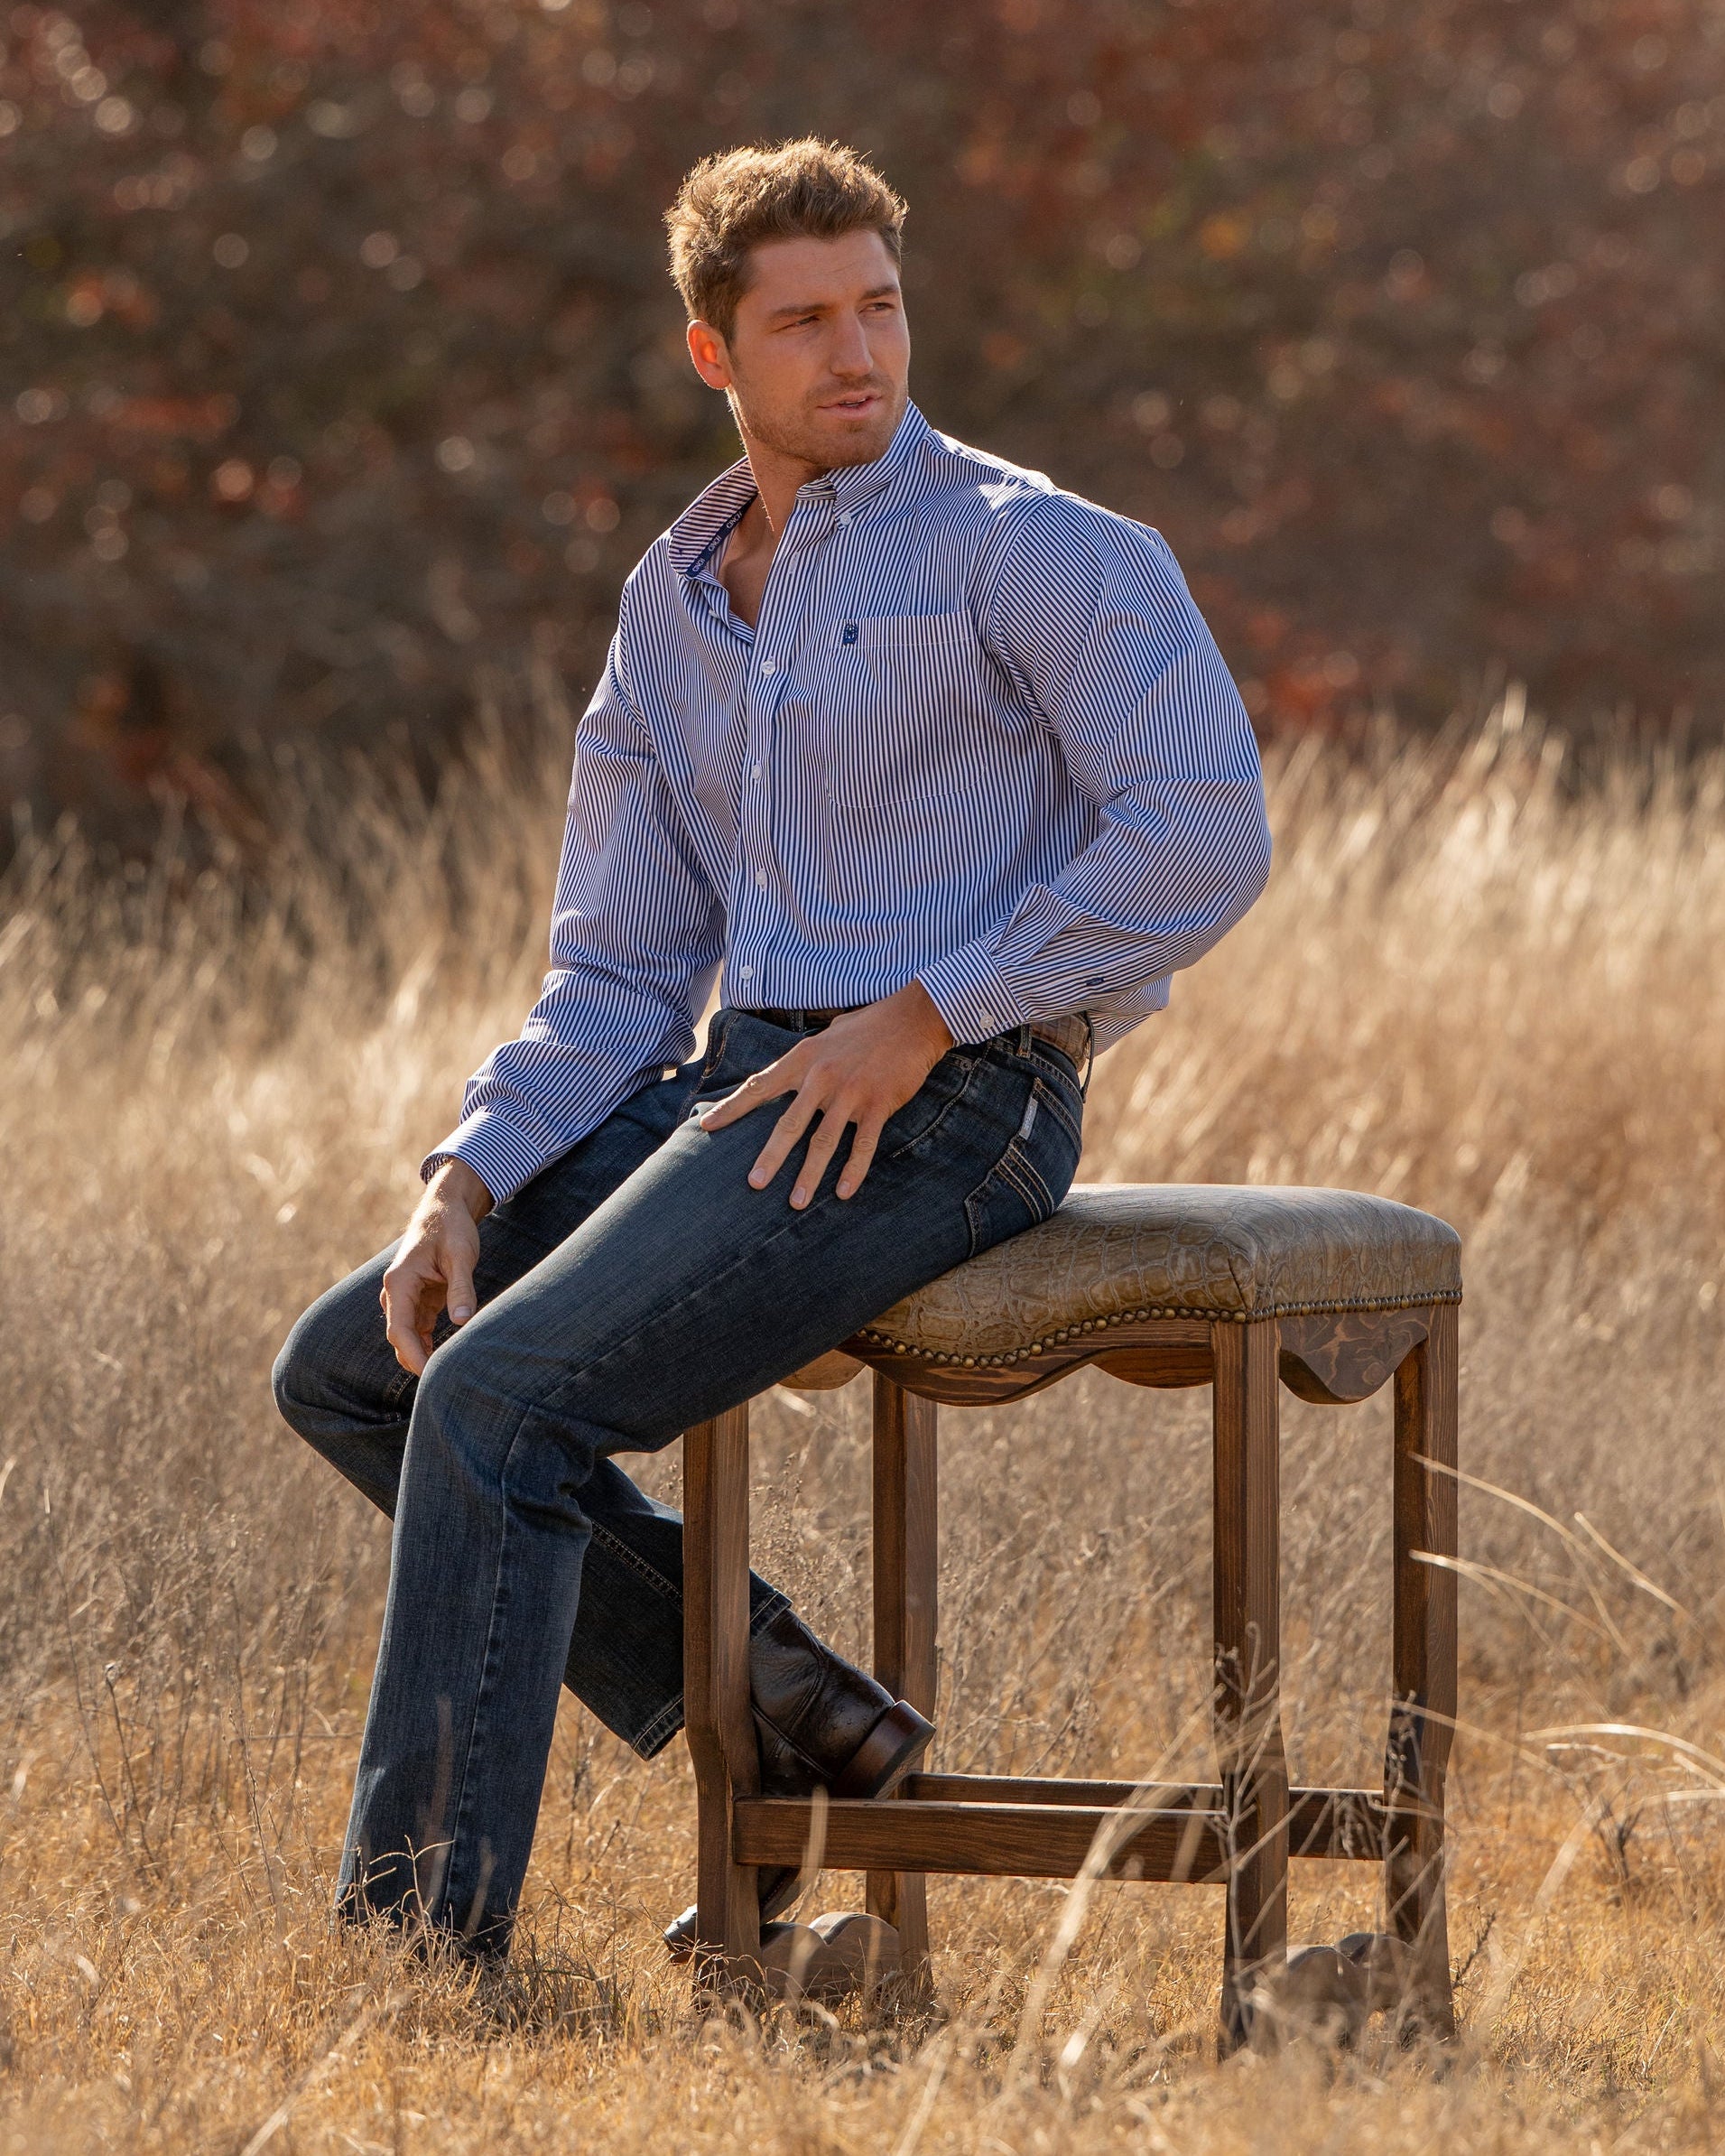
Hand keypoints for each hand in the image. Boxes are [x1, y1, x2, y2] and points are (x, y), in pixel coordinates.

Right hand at [380, 1158, 493, 1374]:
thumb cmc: (451, 1228)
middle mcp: (396, 1291)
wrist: (444, 1208)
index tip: (431, 1375)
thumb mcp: (461, 1255)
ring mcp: (405, 1296)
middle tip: (442, 1383)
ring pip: (408, 1335)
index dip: (414, 1356)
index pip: (400, 1330)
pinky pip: (418, 1328)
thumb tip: (463, 1321)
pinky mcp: (418, 1298)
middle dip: (417, 1360)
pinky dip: (428, 1343)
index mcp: (399, 1282)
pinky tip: (446, 1356)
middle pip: (400, 1337)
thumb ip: (461, 1288)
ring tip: (446, 1374)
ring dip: (422, 1354)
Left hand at [698, 980, 955, 1208]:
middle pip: (790, 1124)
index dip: (732, 1108)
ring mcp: (850, 1092)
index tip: (706, 1127)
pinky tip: (842, 1192)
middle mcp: (822, 1077)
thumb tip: (785, 1078)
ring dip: (809, 1175)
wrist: (913, 1020)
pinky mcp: (878, 1104)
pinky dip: (853, 1170)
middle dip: (770, 1157)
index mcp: (803, 1058)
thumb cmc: (867, 1027)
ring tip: (796, 1202)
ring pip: (824, 1141)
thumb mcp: (824, 1037)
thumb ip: (804, 1061)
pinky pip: (863, 1144)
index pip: (759, 1086)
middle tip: (754, 1184)